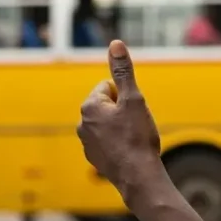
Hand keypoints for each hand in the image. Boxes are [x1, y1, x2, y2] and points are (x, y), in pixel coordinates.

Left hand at [77, 40, 163, 203]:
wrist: (138, 176)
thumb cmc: (137, 136)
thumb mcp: (134, 99)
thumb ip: (123, 70)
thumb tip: (115, 44)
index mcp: (90, 106)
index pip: (109, 87)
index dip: (126, 97)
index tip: (133, 112)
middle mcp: (82, 123)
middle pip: (108, 106)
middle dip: (123, 112)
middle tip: (135, 127)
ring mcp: (86, 142)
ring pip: (108, 125)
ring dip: (121, 128)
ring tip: (133, 141)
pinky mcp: (94, 158)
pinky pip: (108, 142)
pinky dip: (118, 144)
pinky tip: (129, 153)